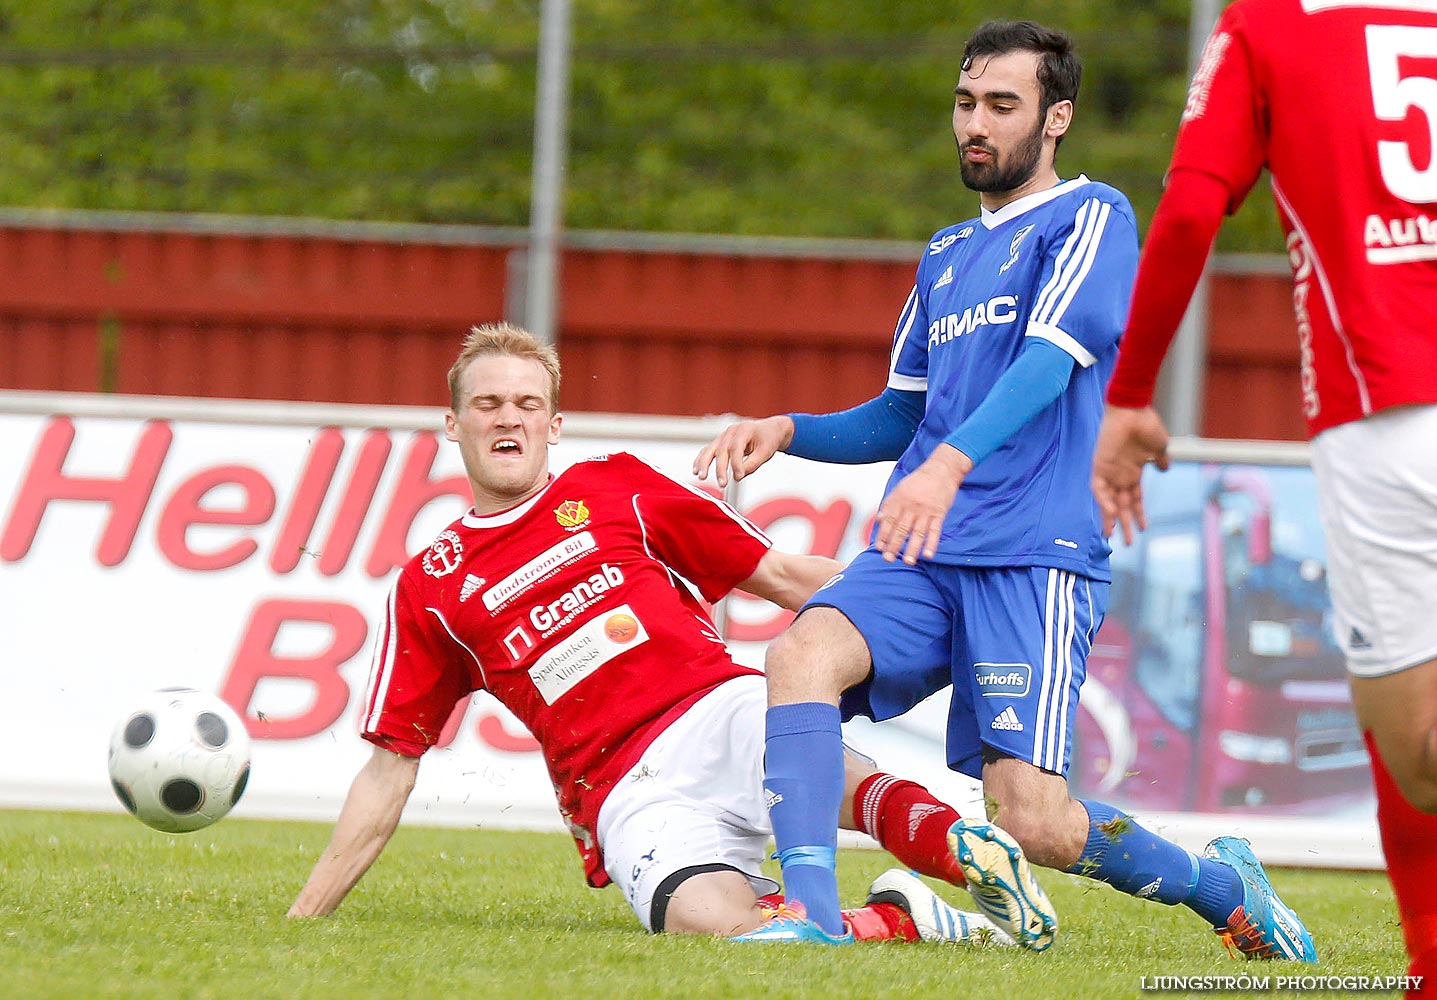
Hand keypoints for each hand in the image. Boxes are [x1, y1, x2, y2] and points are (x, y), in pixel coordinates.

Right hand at [692, 415, 793, 486]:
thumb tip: (738, 476)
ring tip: (701, 476)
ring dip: (704, 463)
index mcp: (744, 430)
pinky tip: (696, 471)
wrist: (768, 429)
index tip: (739, 477)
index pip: (737, 448)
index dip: (737, 464)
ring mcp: (723, 436)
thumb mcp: (767, 451)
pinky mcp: (719, 442)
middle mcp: (731, 431)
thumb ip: (753, 463)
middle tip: (722, 484)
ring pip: (710, 449)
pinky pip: (707, 451)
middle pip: (722, 450)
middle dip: (720, 468)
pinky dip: (701, 460)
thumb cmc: (768, 440)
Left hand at [873, 445, 972, 563]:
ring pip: (918, 532)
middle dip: (894, 545)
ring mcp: (926, 510)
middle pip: (901, 529)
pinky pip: (935, 531)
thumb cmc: (919, 481)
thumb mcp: (900, 489)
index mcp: (899, 500)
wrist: (941, 470)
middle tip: (888, 559)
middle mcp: (911, 506)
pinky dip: (932, 543)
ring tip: (908, 561)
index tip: (880, 548)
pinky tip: (928, 554)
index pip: (888, 520)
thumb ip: (889, 505)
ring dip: (912, 548)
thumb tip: (879, 520)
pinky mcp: (939, 513)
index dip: (883, 535)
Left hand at [1091, 404, 1169, 545]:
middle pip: (1122, 504)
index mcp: (1133, 472)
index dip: (1138, 513)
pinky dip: (1104, 501)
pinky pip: (1099, 488)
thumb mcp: (1159, 447)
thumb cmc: (1147, 425)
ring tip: (1114, 536)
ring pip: (1109, 501)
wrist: (1134, 409)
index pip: (1134, 498)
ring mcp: (1110, 471)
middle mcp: (1120, 475)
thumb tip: (1165, 468)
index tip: (1144, 528)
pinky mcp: (1100, 465)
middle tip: (1128, 543)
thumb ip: (1161, 460)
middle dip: (1125, 523)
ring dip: (1112, 518)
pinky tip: (1110, 514)